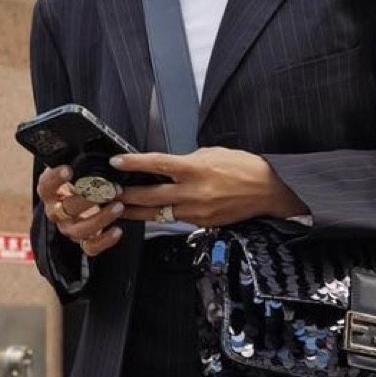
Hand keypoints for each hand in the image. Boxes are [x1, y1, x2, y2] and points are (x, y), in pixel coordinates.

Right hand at [37, 163, 122, 258]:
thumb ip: (77, 160)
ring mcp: (69, 228)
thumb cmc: (82, 180)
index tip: (68, 168)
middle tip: (108, 189)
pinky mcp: (83, 241)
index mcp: (51, 192)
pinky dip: (104, 240)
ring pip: (80, 230)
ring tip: (118, 206)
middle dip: (89, 198)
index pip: (45, 186)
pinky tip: (118, 230)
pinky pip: (90, 248)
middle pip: (67, 208)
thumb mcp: (78, 169)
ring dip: (100, 218)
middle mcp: (56, 212)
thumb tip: (89, 144)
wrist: (82, 202)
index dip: (55, 178)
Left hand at [111, 147, 305, 226]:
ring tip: (118, 209)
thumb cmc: (244, 168)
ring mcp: (196, 211)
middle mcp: (193, 192)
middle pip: (150, 196)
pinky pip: (175, 219)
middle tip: (107, 194)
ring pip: (158, 214)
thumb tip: (170, 166)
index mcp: (195, 168)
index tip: (116, 162)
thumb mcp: (213, 153)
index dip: (134, 164)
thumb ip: (188, 160)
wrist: (268, 192)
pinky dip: (160, 216)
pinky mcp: (201, 222)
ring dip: (136, 212)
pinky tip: (147, 215)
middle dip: (126, 196)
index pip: (158, 164)